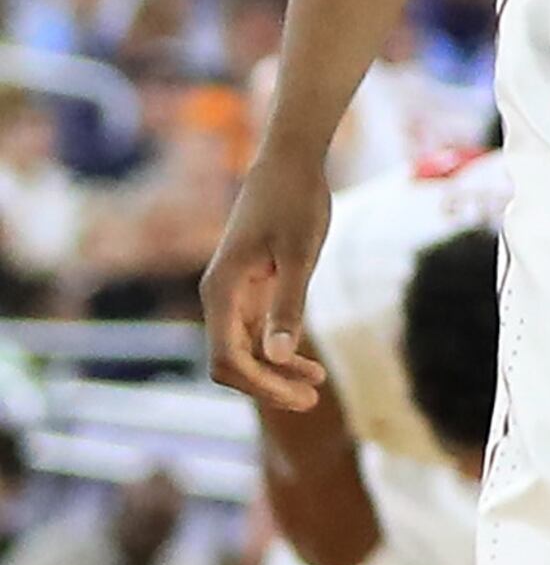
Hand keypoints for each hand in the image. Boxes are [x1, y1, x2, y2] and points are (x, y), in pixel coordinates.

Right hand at [206, 149, 334, 410]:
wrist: (291, 162)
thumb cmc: (296, 202)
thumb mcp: (301, 253)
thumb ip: (289, 305)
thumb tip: (277, 356)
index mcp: (220, 292)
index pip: (227, 359)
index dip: (260, 385)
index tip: (300, 396)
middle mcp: (219, 296)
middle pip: (231, 360)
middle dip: (267, 385)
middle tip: (312, 401)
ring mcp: (233, 292)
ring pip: (244, 348)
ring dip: (274, 371)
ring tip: (315, 387)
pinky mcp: (251, 286)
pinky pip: (255, 331)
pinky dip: (277, 350)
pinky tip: (307, 362)